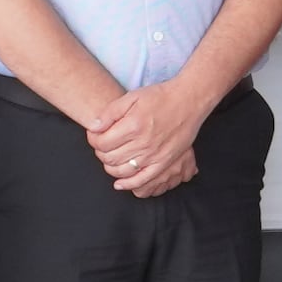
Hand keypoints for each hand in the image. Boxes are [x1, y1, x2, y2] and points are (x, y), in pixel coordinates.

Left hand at [90, 74, 214, 187]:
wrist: (188, 102)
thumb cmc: (160, 97)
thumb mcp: (131, 97)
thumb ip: (110, 113)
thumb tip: (93, 128)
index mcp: (133, 125)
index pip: (102, 142)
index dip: (93, 140)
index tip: (95, 136)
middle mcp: (143, 143)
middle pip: (110, 157)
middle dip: (100, 152)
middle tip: (102, 145)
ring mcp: (154, 155)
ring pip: (122, 171)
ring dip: (110, 167)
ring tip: (110, 157)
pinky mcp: (164, 163)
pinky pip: (142, 180)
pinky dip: (128, 184)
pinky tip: (119, 183)